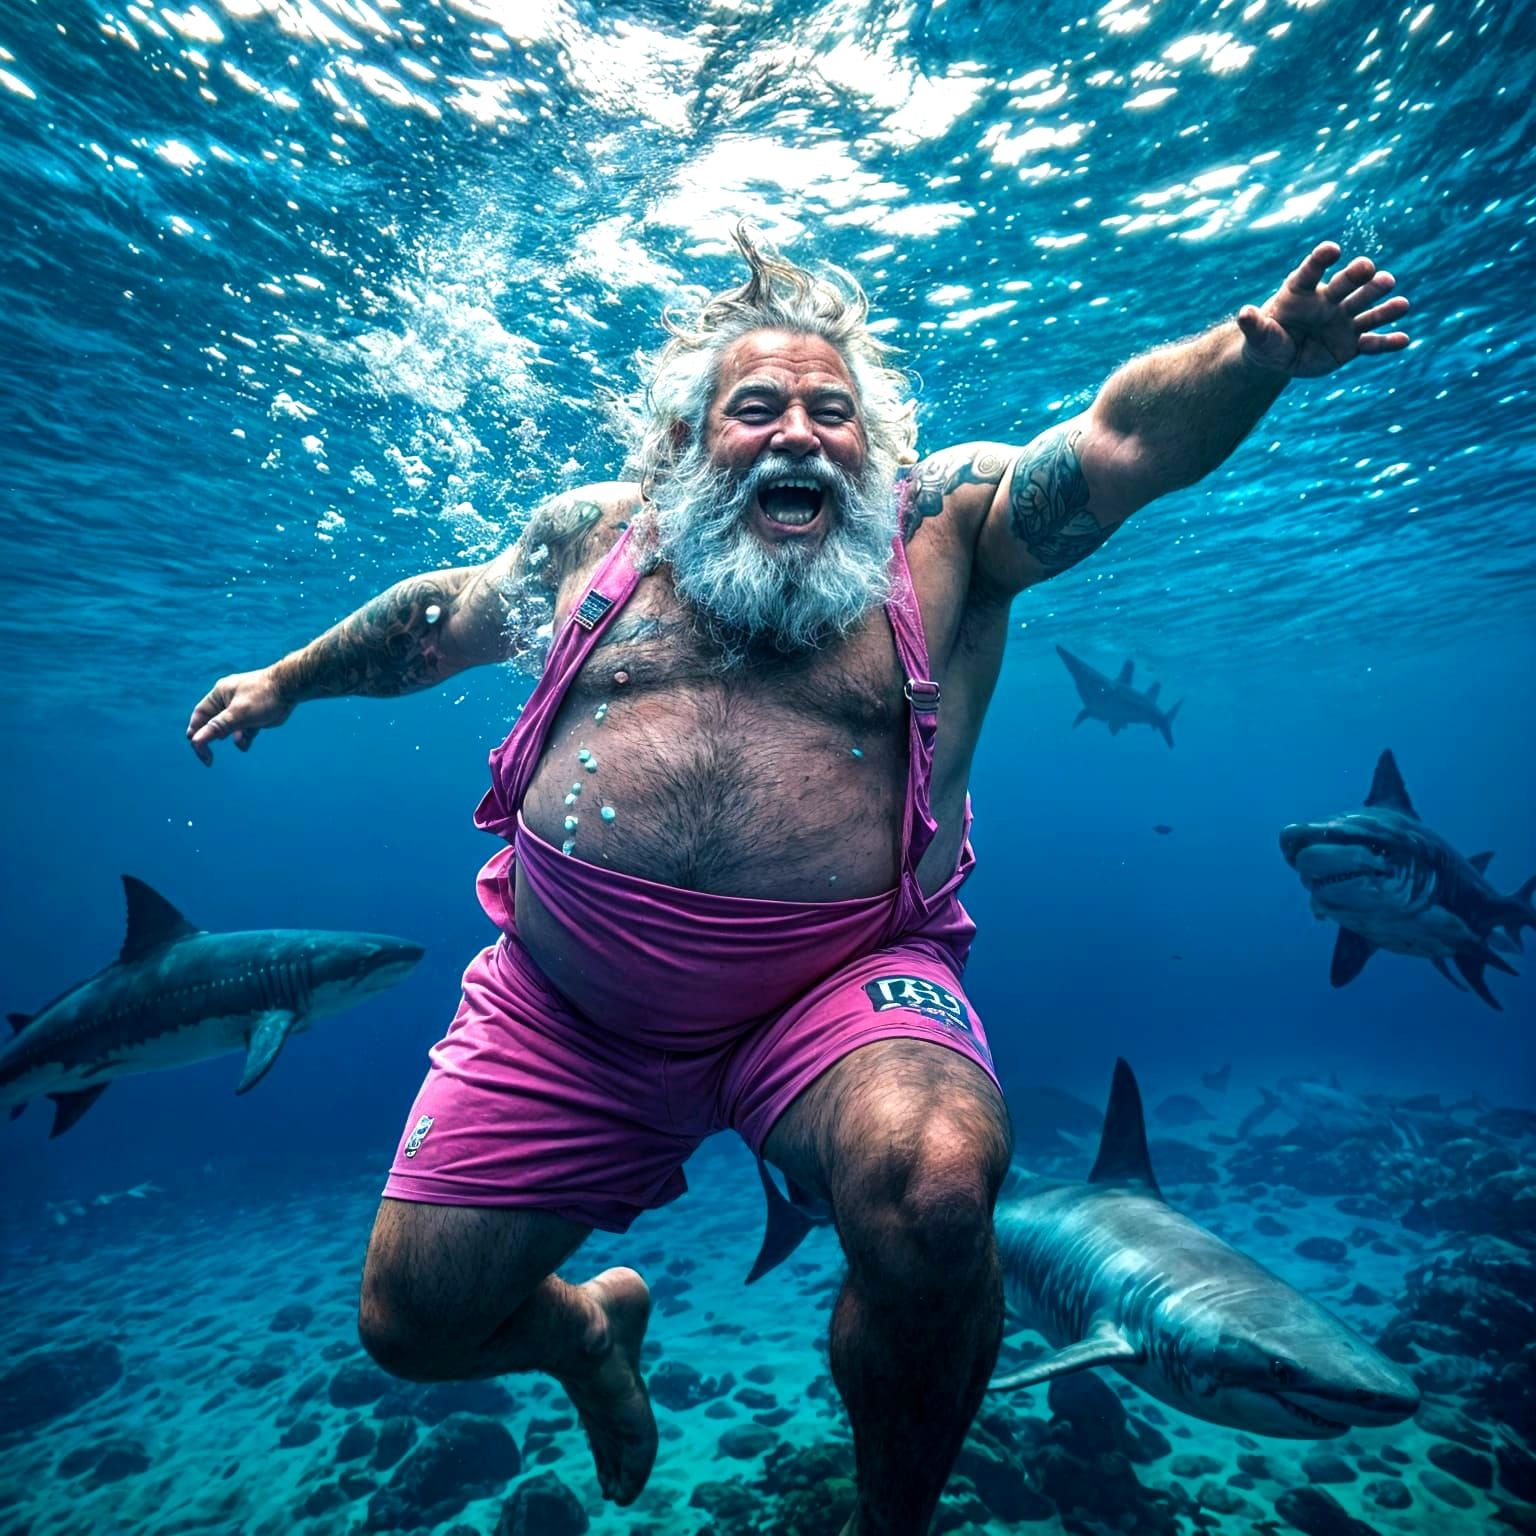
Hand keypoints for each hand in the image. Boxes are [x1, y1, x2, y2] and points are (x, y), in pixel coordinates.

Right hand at [186, 666, 293, 763]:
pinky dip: (245, 738)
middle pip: (213, 723)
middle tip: (209, 757)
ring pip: (230, 729)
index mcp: (220, 694)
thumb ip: (218, 727)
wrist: (291, 689)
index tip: (195, 745)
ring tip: (241, 741)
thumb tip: (197, 741)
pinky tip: (246, 744)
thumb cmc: (263, 697)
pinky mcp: (255, 716)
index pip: (200, 715)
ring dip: (233, 738)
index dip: (196, 730)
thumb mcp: (238, 714)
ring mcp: (242, 709)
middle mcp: (228, 700)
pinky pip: (245, 731)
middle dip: (212, 737)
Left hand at [1237, 241, 1409, 378]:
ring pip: (1367, 311)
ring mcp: (1344, 320)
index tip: (1331, 249)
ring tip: (1402, 305)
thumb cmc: (1268, 339)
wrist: (1281, 357)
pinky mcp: (1353, 343)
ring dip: (1384, 307)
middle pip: (1347, 285)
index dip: (1320, 260)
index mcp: (1302, 291)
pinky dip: (1387, 342)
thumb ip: (1254, 325)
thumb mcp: (1258, 337)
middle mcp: (1328, 300)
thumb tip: (1244, 314)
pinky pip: (1372, 343)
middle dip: (1360, 277)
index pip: (1311, 271)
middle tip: (1370, 270)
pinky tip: (1404, 340)